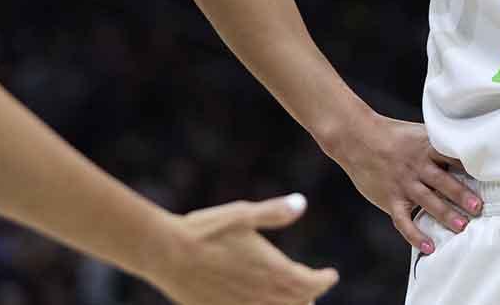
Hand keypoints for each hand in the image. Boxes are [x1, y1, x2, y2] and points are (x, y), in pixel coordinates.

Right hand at [143, 194, 338, 304]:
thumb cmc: (207, 230)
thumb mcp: (244, 214)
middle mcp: (262, 295)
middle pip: (297, 304)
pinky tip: (255, 303)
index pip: (311, 283)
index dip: (324, 280)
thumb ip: (275, 212)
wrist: (168, 253)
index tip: (331, 275)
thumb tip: (301, 203)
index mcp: (274, 270)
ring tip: (292, 301)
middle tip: (312, 289)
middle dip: (307, 297)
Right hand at [331, 113, 481, 252]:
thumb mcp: (418, 132)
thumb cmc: (392, 134)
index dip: (469, 167)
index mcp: (426, 147)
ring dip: (445, 214)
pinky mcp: (390, 199)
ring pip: (427, 201)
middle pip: (442, 181)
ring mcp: (403, 183)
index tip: (487, 177)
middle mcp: (416, 166)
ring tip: (462, 226)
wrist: (357, 138)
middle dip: (461, 195)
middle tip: (478, 207)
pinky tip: (429, 246)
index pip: (452, 157)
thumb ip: (438, 144)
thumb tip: (467, 152)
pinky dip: (415, 235)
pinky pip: (403, 221)